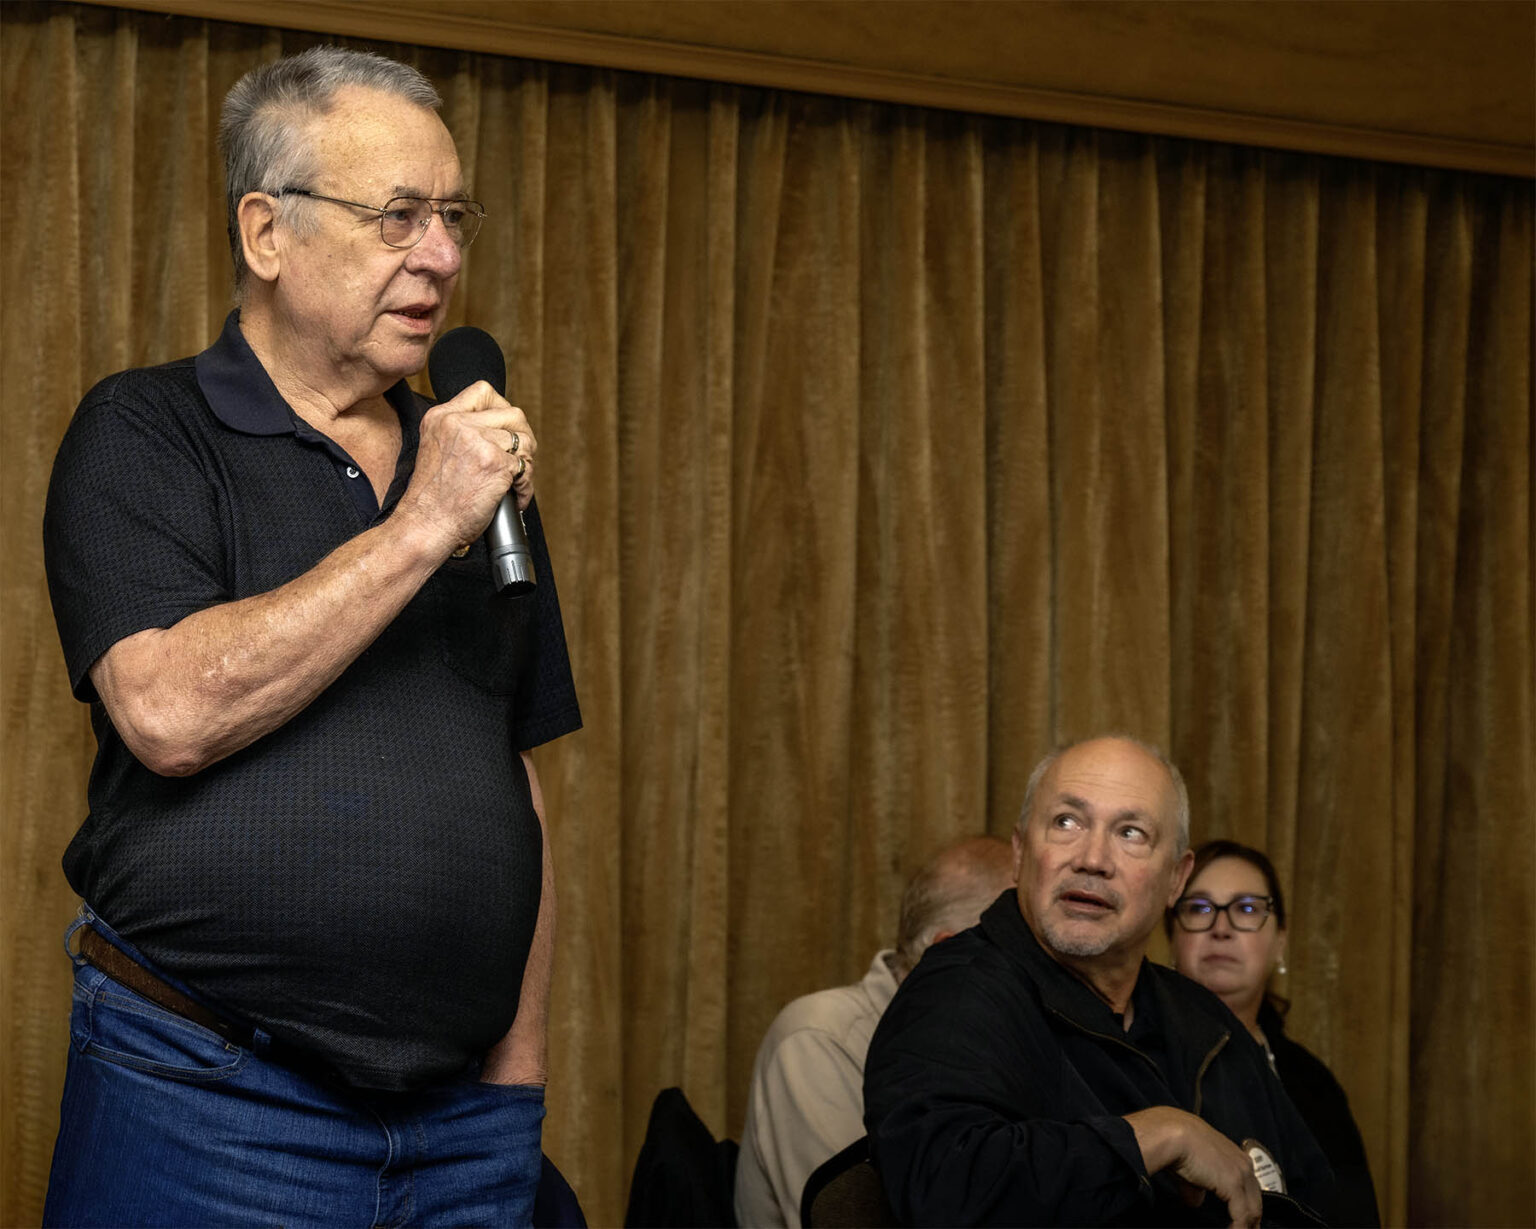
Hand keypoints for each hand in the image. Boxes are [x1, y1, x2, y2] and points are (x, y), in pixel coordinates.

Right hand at [397, 380, 537, 555]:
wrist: (425, 525)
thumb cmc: (432, 498)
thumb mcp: (435, 448)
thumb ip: (459, 431)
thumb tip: (498, 428)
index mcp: (441, 417)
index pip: (484, 391)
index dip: (502, 409)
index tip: (504, 431)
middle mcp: (458, 424)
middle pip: (513, 414)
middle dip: (523, 438)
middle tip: (519, 459)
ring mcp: (478, 442)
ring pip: (525, 441)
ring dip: (526, 464)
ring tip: (515, 482)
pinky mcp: (495, 463)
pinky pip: (526, 468)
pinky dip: (525, 487)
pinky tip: (514, 497)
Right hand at [1125, 1106, 1262, 1228]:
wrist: (1171, 1133)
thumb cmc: (1175, 1141)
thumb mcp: (1189, 1167)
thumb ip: (1197, 1187)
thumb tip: (1195, 1202)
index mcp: (1234, 1155)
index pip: (1249, 1188)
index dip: (1246, 1206)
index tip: (1243, 1221)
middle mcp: (1242, 1164)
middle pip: (1256, 1201)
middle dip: (1252, 1220)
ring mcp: (1241, 1174)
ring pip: (1253, 1211)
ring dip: (1246, 1226)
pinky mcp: (1234, 1185)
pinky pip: (1242, 1217)